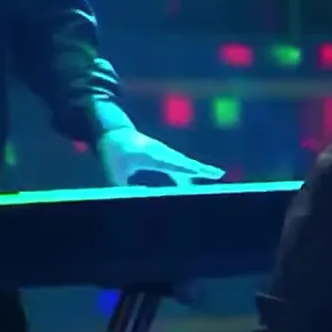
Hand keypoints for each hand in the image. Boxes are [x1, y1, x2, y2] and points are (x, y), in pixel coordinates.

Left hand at [97, 128, 224, 185]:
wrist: (114, 131)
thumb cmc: (112, 153)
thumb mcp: (114, 173)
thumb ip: (126, 189)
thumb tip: (139, 200)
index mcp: (151, 155)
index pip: (173, 164)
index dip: (189, 169)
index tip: (202, 171)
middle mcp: (161, 152)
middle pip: (185, 162)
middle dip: (201, 169)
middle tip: (219, 173)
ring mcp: (165, 152)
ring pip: (184, 163)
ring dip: (198, 170)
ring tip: (216, 175)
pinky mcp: (165, 154)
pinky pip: (180, 164)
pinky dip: (189, 171)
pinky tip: (192, 183)